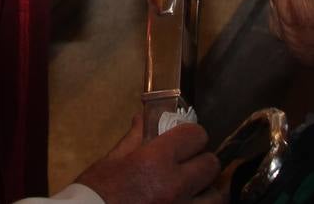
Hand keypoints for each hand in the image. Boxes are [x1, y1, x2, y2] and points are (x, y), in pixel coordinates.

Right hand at [75, 115, 221, 203]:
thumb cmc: (97, 191)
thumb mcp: (112, 161)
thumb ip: (134, 139)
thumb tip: (143, 118)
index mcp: (156, 161)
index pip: (195, 136)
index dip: (191, 135)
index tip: (185, 140)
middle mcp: (175, 185)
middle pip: (211, 165)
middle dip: (201, 161)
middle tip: (189, 165)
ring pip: (216, 196)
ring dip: (207, 191)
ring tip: (193, 191)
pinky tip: (187, 202)